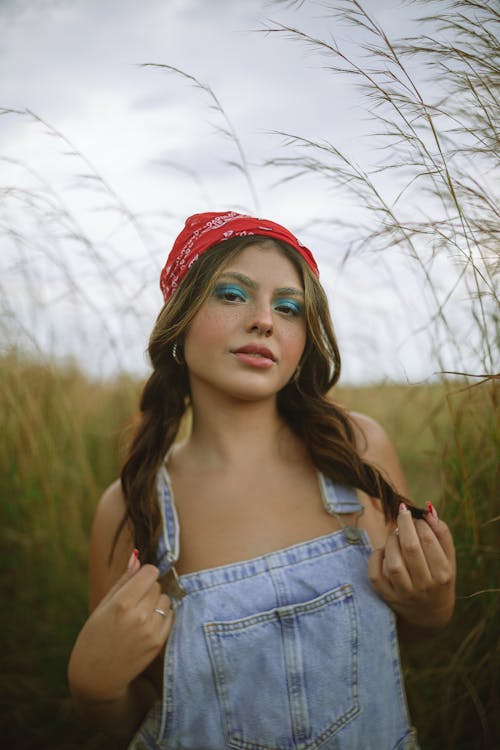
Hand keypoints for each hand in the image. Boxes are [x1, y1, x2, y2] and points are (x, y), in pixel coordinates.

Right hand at [68, 551, 172, 703]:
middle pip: (157, 585)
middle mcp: (139, 616)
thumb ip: (123, 580)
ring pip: (165, 599)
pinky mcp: (158, 642)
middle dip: (148, 589)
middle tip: (134, 602)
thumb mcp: (103, 605)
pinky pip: (170, 616)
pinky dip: (162, 616)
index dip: (144, 575)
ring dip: (156, 602)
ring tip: (139, 614)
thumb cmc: (95, 635)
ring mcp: (150, 630)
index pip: (150, 572)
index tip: (137, 582)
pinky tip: (147, 624)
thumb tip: (137, 557)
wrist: (96, 676)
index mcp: (121, 603)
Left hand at [368, 503, 455, 630]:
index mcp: (443, 574)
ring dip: (391, 542)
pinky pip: (376, 575)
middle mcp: (425, 585)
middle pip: (410, 549)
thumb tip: (429, 510)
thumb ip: (441, 534)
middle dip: (404, 525)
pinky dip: (376, 558)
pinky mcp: (388, 597)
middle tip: (403, 514)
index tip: (417, 518)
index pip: (428, 540)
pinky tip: (383, 551)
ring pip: (393, 563)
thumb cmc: (438, 578)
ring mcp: (405, 593)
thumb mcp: (448, 559)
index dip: (419, 523)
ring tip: (394, 535)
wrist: (429, 615)